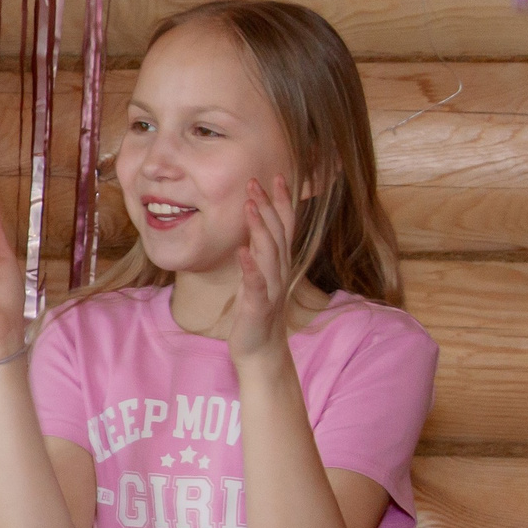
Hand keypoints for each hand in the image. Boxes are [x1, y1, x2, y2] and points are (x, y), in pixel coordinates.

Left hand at [229, 176, 298, 362]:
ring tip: (251, 206)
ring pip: (269, 253)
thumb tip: (256, 226)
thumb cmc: (257, 311)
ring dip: (260, 228)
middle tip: (256, 180)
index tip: (275, 176)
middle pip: (278, 233)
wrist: (261, 350)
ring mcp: (271, 289)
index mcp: (278, 264)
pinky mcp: (259, 306)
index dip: (281, 202)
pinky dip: (250, 267)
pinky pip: (256, 284)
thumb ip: (260, 252)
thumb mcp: (258, 275)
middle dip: (269, 206)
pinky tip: (242, 251)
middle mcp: (279, 272)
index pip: (284, 227)